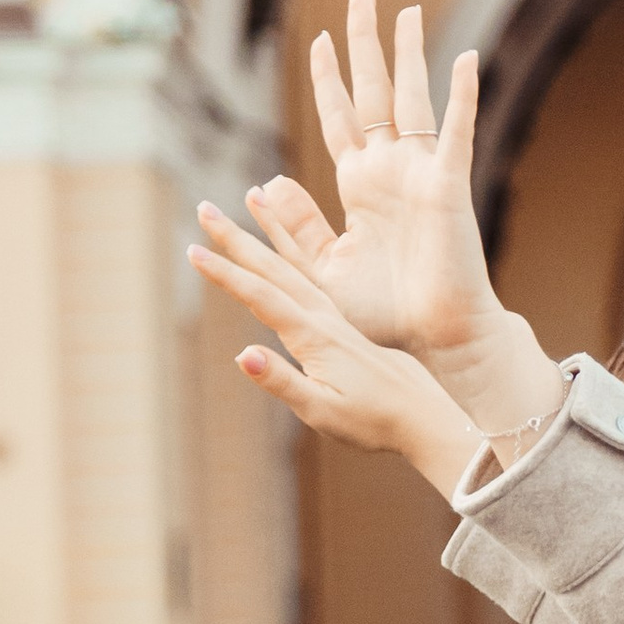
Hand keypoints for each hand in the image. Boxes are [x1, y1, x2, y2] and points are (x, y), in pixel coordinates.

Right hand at [189, 201, 476, 492]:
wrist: (430, 420)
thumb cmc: (375, 424)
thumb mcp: (323, 411)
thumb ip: (282, 380)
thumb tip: (242, 353)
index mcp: (316, 337)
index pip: (261, 298)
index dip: (226, 275)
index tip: (193, 250)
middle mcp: (326, 320)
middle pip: (274, 270)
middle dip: (236, 240)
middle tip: (203, 209)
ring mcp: (339, 322)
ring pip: (294, 269)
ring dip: (266, 237)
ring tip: (249, 200)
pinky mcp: (349, 329)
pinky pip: (313, 281)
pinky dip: (291, 260)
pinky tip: (283, 259)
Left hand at [249, 0, 559, 438]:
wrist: (431, 338)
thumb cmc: (384, 314)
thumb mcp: (326, 266)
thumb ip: (298, 226)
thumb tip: (264, 184)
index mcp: (360, 185)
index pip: (341, 116)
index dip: (330, 77)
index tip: (319, 38)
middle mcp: (390, 169)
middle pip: (375, 91)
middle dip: (366, 43)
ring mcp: (421, 172)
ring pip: (413, 98)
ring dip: (410, 54)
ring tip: (405, 11)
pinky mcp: (448, 185)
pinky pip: (456, 131)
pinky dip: (463, 95)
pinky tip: (467, 58)